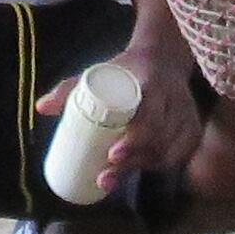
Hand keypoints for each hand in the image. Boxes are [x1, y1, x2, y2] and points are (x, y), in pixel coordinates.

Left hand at [42, 47, 205, 201]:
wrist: (163, 57)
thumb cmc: (126, 69)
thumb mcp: (98, 71)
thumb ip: (70, 88)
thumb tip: (41, 108)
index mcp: (151, 85)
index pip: (148, 117)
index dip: (133, 140)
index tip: (112, 154)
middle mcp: (173, 102)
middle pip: (157, 141)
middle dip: (132, 162)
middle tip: (105, 175)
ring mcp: (186, 116)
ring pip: (169, 151)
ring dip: (143, 167)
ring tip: (115, 175)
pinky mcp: (193, 128)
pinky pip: (181, 154)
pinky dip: (163, 165)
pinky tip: (144, 170)